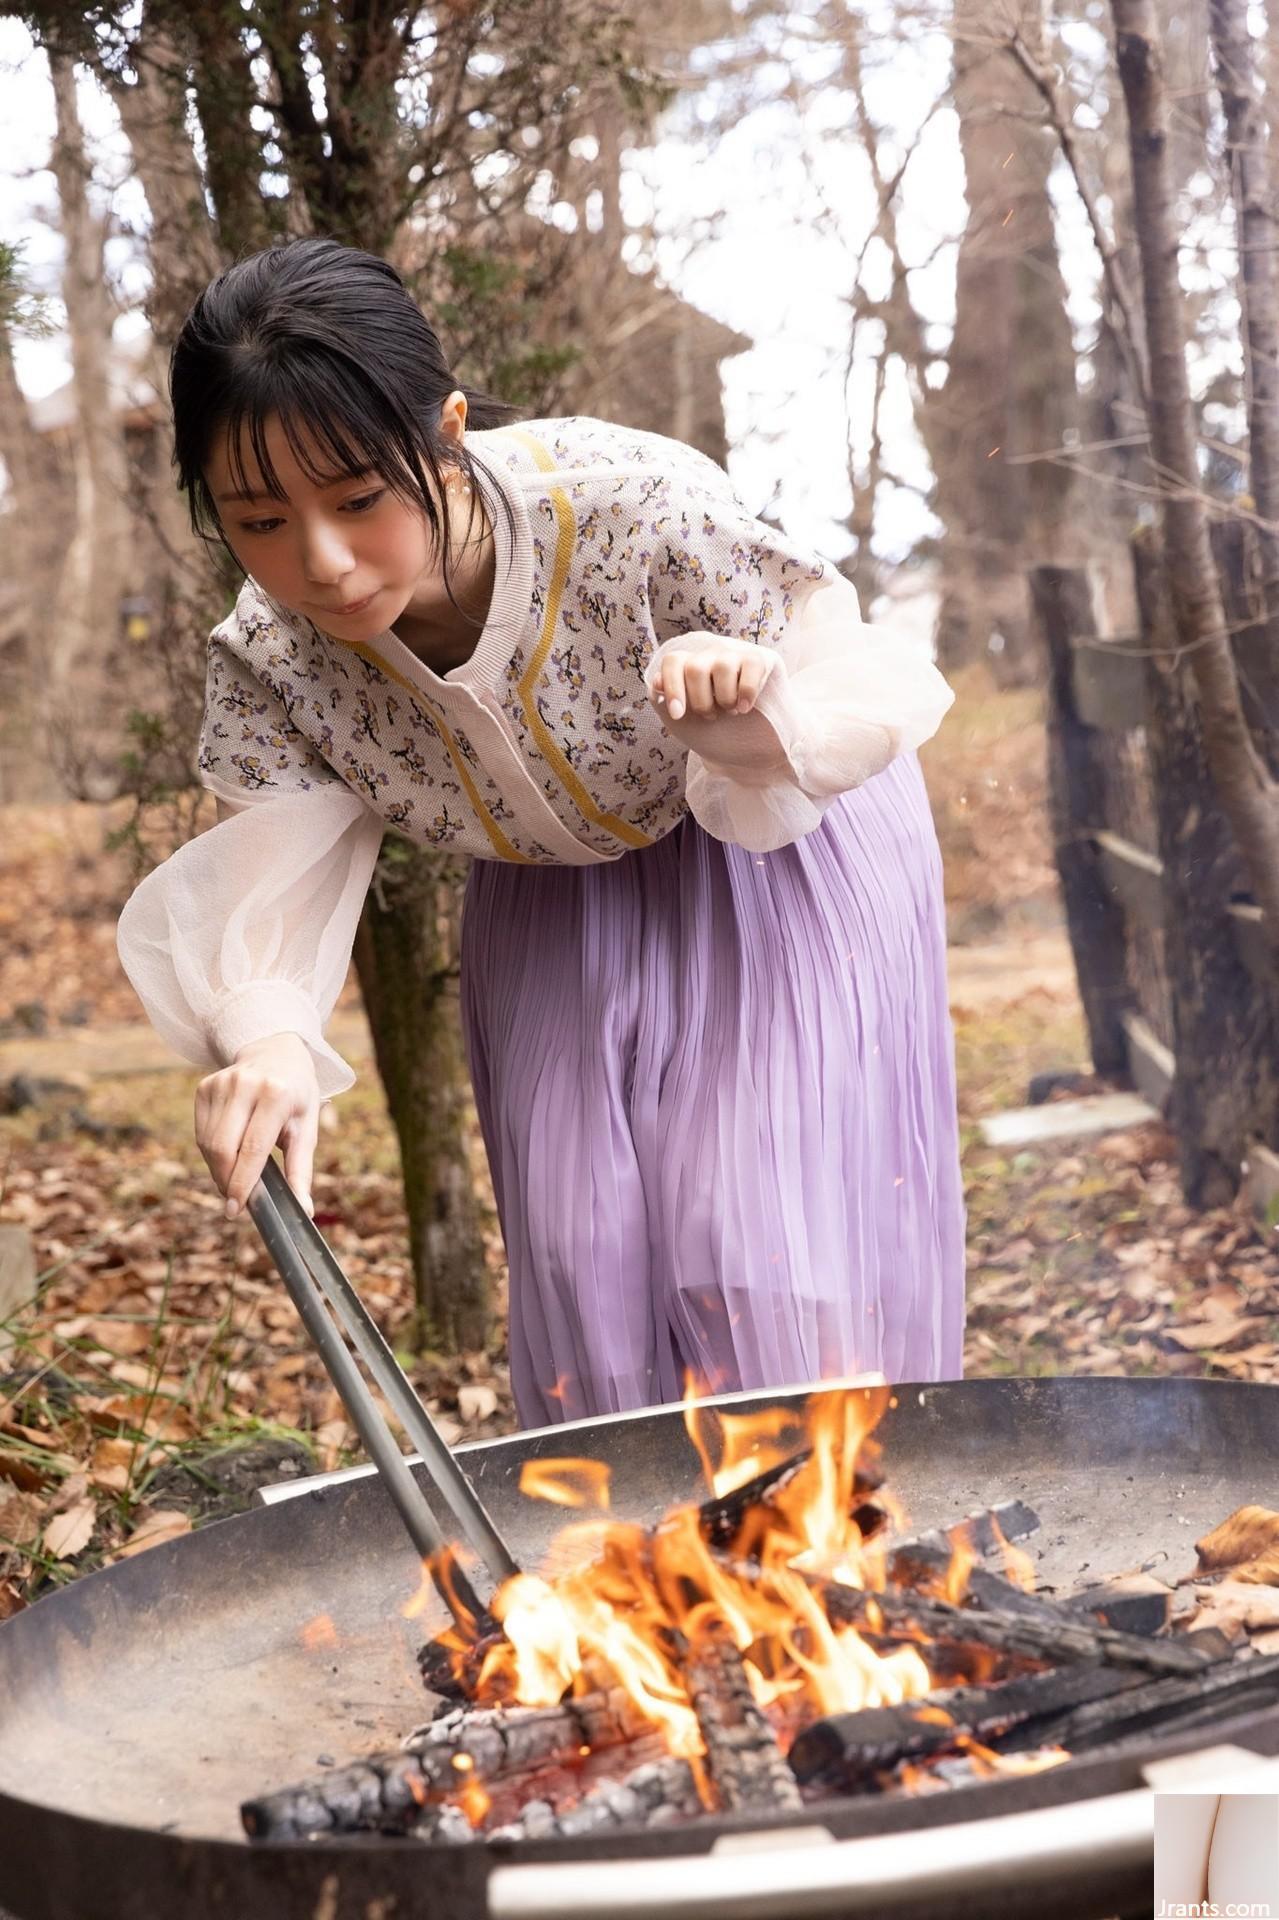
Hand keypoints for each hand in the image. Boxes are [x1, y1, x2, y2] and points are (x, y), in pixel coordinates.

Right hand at [195, 1032, 319, 1220]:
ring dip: (218, 1169)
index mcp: (276, 1094)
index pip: (253, 1148)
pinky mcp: (204, 1087)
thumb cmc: (296, 1095)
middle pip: (223, 1148)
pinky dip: (211, 1152)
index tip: (236, 1209)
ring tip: (235, 1176)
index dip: (242, 1183)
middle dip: (226, 1180)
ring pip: (207, 1143)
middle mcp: (245, 1085)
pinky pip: (201, 1132)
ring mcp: (220, 1083)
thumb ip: (301, 1170)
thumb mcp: (307, 1127)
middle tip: (235, 1200)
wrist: (276, 1052)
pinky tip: (228, 1154)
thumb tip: (303, 1210)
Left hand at [649, 640, 774, 720]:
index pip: (674, 662)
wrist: (749, 749)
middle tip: (711, 716)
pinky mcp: (760, 660)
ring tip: (730, 710)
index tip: (677, 714)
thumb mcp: (683, 721)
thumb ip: (665, 701)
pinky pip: (751, 668)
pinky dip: (746, 693)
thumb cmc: (714, 731)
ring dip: (725, 699)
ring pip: (723, 667)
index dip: (672, 687)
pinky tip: (745, 708)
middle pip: (696, 668)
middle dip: (701, 701)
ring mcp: (736, 655)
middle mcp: (711, 655)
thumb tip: (656, 681)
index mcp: (689, 665)